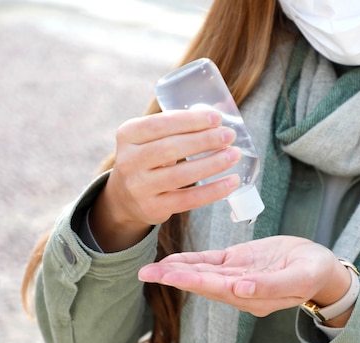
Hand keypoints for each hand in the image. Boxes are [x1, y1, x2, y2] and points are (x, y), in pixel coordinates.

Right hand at [90, 110, 241, 250]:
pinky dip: (213, 191)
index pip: (160, 124)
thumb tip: (214, 119)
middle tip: (229, 135)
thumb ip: (175, 126)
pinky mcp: (153, 208)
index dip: (190, 120)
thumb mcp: (149, 138)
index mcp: (128, 135)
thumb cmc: (148, 158)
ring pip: (181, 175)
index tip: (216, 118)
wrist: (125, 197)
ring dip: (213, 163)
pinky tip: (232, 182)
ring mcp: (139, 187)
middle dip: (204, 140)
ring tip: (234, 155)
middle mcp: (129, 161)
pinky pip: (188, 199)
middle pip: (171, 148)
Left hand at [138, 236, 354, 324]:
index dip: (192, 281)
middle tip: (144, 273)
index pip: (216, 288)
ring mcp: (236, 275)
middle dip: (173, 277)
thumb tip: (241, 290)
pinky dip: (192, 260)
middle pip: (201, 283)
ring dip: (176, 270)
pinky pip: (210, 261)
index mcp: (252, 296)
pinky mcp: (238, 261)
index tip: (169, 276)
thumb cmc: (314, 273)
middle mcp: (239, 289)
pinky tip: (173, 260)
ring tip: (150, 269)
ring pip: (201, 272)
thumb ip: (272, 286)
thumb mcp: (300, 279)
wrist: (321, 268)